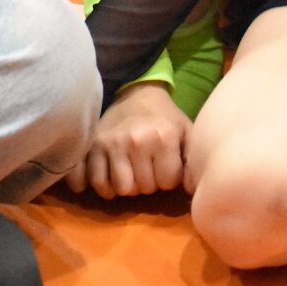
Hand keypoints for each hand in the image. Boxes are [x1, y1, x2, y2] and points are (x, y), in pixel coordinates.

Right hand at [66, 81, 190, 198]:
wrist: (137, 94)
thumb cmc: (165, 118)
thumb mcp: (187, 132)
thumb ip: (193, 160)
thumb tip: (194, 191)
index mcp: (163, 136)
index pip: (168, 183)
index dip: (169, 178)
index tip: (166, 165)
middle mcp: (137, 140)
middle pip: (143, 189)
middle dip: (148, 183)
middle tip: (147, 167)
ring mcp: (112, 143)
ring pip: (119, 190)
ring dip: (126, 186)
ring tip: (131, 172)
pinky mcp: (92, 145)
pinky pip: (92, 181)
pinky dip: (99, 185)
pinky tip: (108, 177)